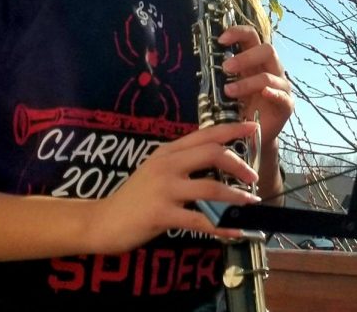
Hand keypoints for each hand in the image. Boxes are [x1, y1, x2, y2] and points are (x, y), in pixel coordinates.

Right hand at [87, 121, 260, 253]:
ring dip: (236, 196)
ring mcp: (165, 189)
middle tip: (254, 176)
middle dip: (239, 164)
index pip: (206, 134)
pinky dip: (223, 225)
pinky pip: (200, 220)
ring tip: (251, 202)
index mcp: (169, 151)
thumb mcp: (157, 170)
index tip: (253, 127)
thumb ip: (182, 162)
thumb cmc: (135, 197)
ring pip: (211, 187)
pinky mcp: (162, 214)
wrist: (102, 221)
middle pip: (213, 154)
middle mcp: (168, 164)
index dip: (232, 129)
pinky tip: (236, 230)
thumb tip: (218, 159)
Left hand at [218, 25, 294, 143]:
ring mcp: (281, 86)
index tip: (221, 39)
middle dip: (245, 57)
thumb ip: (220, 76)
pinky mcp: (286, 104)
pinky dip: (273, 93)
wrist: (253, 136)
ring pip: (269, 76)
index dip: (238, 33)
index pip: (252, 37)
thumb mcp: (227, 89)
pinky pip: (281, 95)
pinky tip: (263, 94)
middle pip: (267, 50)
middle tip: (226, 68)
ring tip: (229, 92)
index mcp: (256, 61)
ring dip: (247, 83)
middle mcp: (271, 70)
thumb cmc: (239, 110)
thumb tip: (202, 62)